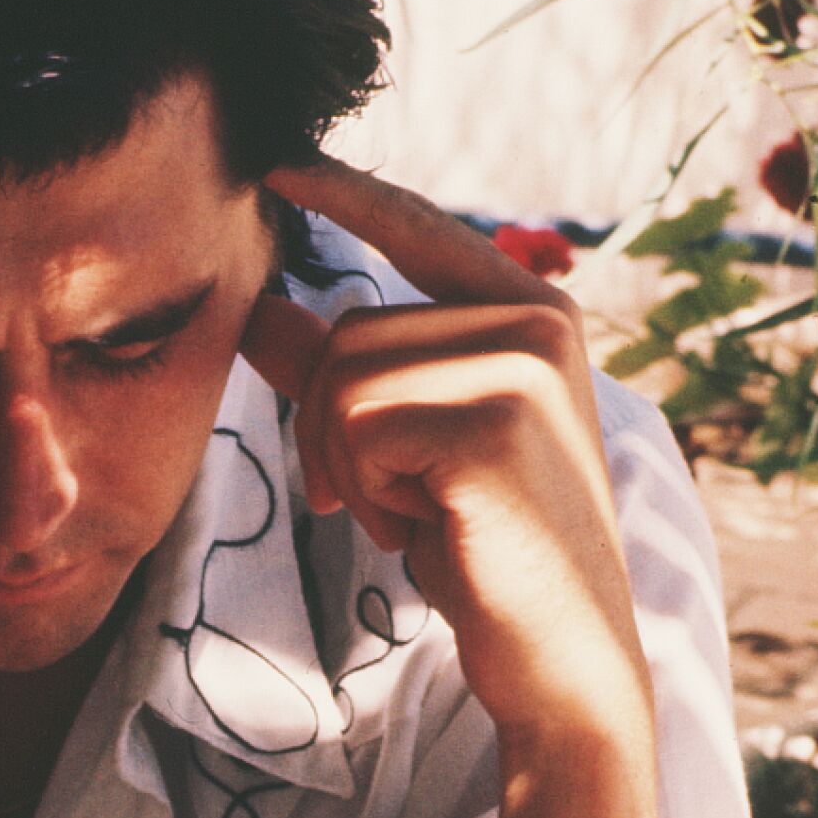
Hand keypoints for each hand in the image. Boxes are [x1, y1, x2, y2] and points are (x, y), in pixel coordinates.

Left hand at [242, 157, 658, 817]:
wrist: (556, 652)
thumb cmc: (484, 552)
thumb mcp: (405, 452)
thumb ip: (340, 377)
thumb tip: (260, 313)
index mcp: (526, 312)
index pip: (416, 227)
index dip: (344, 195)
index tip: (276, 165)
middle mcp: (533, 319)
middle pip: (347, 333)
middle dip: (330, 433)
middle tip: (384, 503)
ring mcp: (519, 365)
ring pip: (342, 384)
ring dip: (347, 471)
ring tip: (413, 516)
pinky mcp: (492, 421)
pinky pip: (357, 432)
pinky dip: (365, 495)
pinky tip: (426, 529)